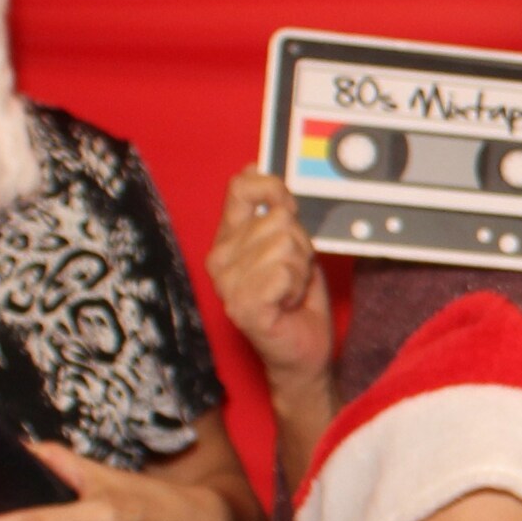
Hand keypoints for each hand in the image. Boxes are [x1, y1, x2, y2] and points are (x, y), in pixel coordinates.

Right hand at [206, 168, 332, 390]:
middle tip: (292, 275)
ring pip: (286, 245)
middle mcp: (219, 258)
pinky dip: (297, 286)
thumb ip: (271, 209)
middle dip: (300, 247)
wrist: (302, 351)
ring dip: (301, 269)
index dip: (275, 192)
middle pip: (279, 219)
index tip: (289, 213)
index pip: (241, 188)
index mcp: (227, 239)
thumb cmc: (295, 300)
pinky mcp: (243, 305)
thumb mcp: (288, 244)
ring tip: (290, 290)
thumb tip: (250, 168)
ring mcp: (228, 283)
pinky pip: (283, 272)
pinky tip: (288, 303)